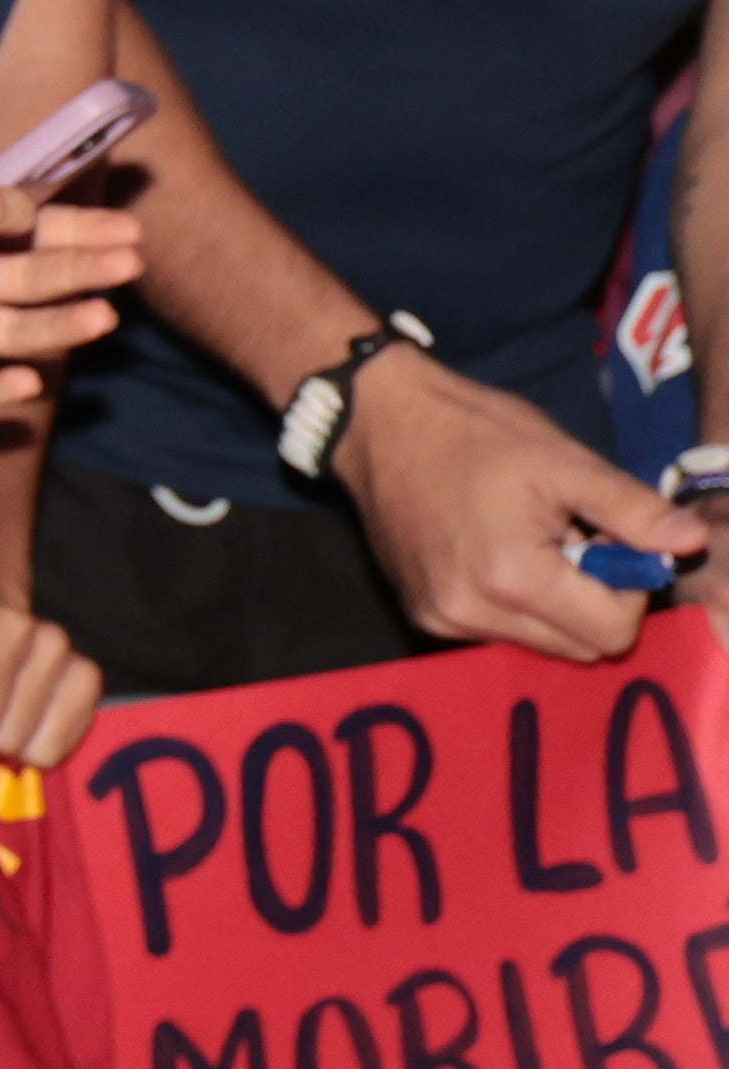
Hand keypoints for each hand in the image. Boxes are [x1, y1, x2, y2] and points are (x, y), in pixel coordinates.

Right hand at [336, 347, 688, 660]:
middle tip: (571, 539)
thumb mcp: (563, 459)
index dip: (628, 589)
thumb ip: (632, 509)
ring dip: (554, 604)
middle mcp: (471, 613)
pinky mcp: (422, 614)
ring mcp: (442, 619)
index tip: (606, 540)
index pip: (612, 632)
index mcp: (512, 577)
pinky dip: (515, 603)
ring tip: (528, 541)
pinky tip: (494, 551)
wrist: (377, 421)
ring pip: (541, 644)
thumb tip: (692, 542)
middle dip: (593, 600)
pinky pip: (499, 632)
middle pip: (579, 647)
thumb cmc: (474, 432)